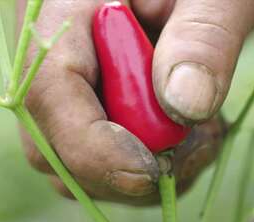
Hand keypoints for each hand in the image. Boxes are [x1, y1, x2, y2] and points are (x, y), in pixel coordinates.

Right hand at [17, 0, 253, 204]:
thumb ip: (203, 39)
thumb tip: (185, 108)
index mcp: (65, 5)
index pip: (50, 89)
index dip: (95, 147)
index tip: (155, 171)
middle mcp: (51, 51)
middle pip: (52, 142)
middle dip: (125, 168)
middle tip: (198, 143)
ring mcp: (67, 86)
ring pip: (74, 163)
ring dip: (142, 173)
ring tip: (202, 133)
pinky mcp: (88, 109)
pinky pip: (97, 161)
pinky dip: (145, 169)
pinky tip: (187, 138)